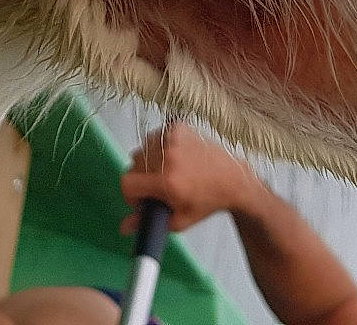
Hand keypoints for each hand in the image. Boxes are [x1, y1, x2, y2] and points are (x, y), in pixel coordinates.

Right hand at [118, 123, 259, 234]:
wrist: (232, 179)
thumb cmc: (207, 201)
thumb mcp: (179, 220)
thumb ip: (148, 223)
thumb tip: (123, 227)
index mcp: (167, 182)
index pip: (127, 183)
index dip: (130, 195)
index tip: (140, 200)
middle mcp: (168, 157)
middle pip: (133, 165)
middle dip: (140, 179)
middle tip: (156, 187)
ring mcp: (173, 140)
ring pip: (142, 149)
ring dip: (148, 162)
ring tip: (166, 172)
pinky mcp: (177, 128)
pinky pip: (154, 137)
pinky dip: (158, 147)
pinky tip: (173, 158)